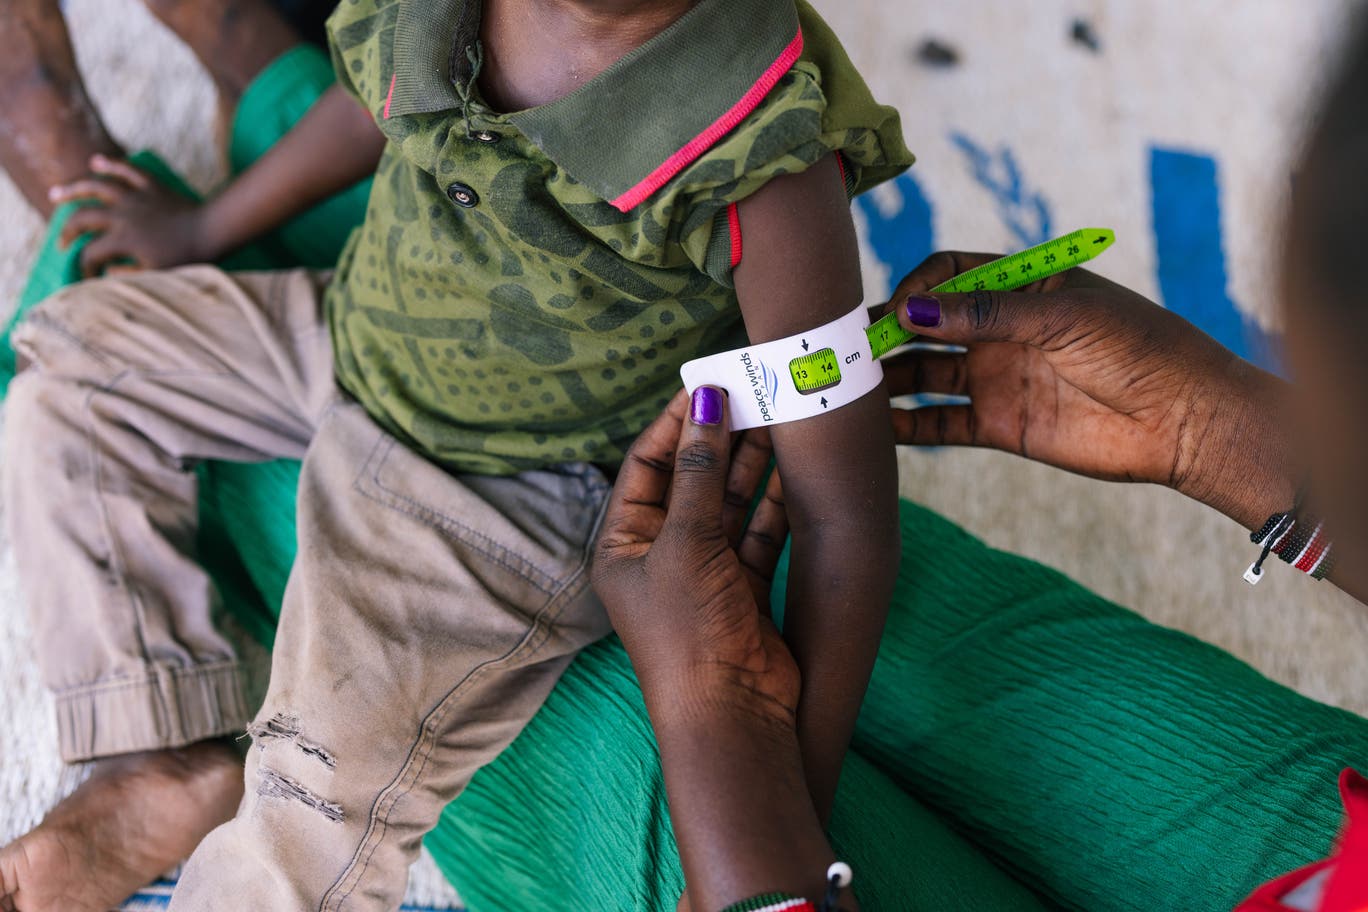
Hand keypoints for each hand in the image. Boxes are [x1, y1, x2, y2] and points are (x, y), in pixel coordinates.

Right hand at [49, 155, 213, 276]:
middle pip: (83, 218)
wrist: (213, 231)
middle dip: (68, 231)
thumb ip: (128, 274)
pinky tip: (96, 161)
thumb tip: (106, 270)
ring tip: (57, 193)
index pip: (91, 253)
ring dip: (75, 189)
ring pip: (96, 187)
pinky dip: (111, 164)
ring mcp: (136, 197)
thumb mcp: (158, 274)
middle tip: (62, 241)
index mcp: (123, 240)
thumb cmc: (188, 257)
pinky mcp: (151, 186)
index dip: (84, 266)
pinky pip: (127, 170)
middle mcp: (123, 215)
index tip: (88, 276)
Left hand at [591, 386, 796, 722]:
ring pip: (729, 504)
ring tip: (778, 418)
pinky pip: (760, 534)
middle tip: (752, 392)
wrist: (731, 716)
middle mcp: (661, 555)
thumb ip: (697, 473)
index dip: (676, 424)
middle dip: (720, 439)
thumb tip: (703, 405)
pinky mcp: (745, 589)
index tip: (709, 383)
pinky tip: (795, 469)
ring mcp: (705, 572)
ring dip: (752, 465)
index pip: (647, 466)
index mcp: (624, 545)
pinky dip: (777, 504)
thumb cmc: (688, 632)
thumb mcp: (686, 544)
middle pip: (690, 481)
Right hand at [880, 251, 1296, 525]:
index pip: (946, 274)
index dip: (915, 288)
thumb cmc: (1139, 348)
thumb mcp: (1062, 317)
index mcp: (1019, 287)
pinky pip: (939, 423)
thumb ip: (984, 313)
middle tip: (849, 349)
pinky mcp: (999, 426)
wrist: (1185, 420)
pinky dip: (906, 426)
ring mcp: (996, 377)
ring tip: (851, 388)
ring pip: (924, 373)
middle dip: (885, 332)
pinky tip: (875, 427)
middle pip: (925, 325)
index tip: (896, 310)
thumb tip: (910, 308)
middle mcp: (1000, 330)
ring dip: (888, 378)